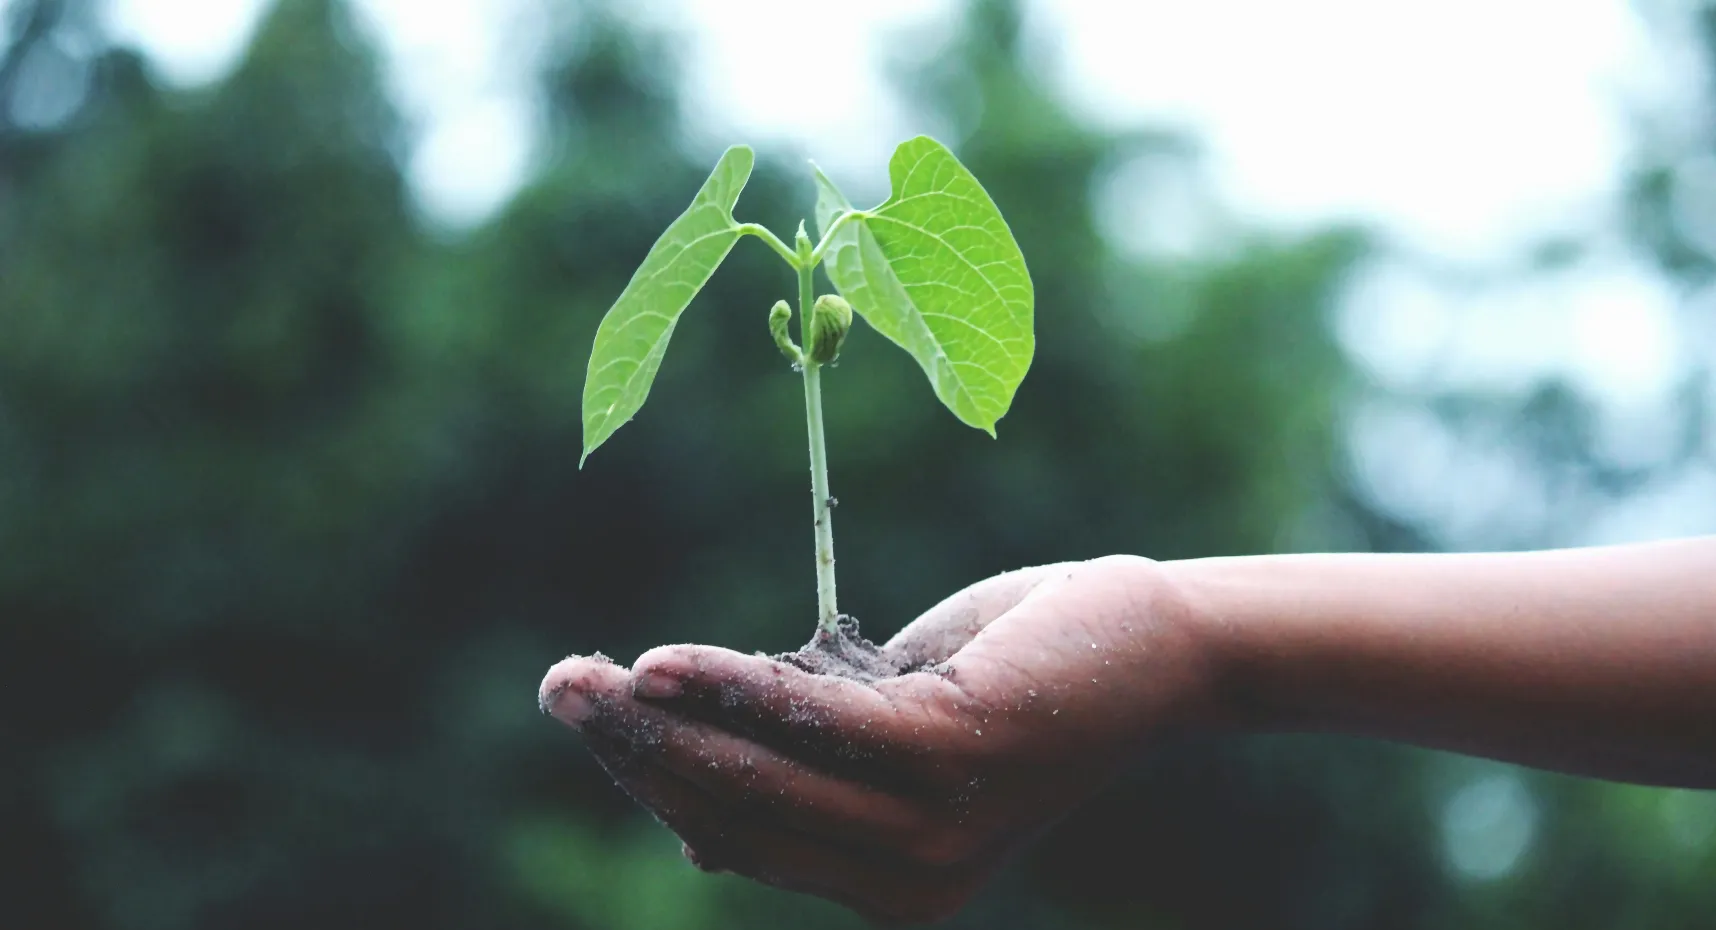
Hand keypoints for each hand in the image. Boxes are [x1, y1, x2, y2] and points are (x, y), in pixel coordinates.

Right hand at [538, 555, 1217, 923]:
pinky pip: (812, 722)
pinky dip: (732, 689)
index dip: (655, 780)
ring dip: (659, 723)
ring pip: (758, 777)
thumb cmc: (1017, 675)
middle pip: (733, 814)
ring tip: (583, 678)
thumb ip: (809, 769)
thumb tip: (692, 828)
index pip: (740, 837)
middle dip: (634, 753)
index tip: (592, 716)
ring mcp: (932, 829)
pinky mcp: (953, 758)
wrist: (1155, 646)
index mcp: (889, 885)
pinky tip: (664, 664)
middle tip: (558, 688)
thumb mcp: (895, 732)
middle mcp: (908, 882)